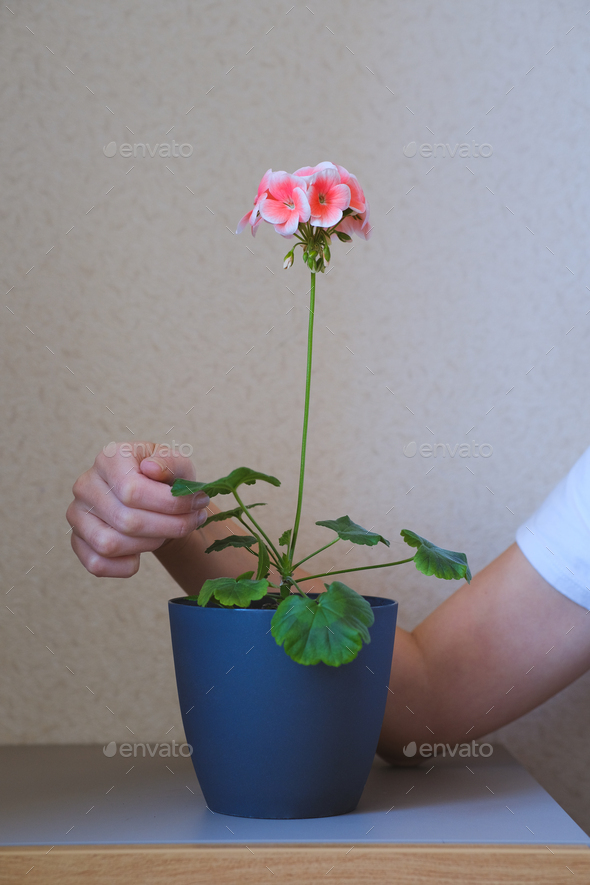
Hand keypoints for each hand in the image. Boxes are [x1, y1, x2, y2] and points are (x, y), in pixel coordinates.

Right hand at [67, 442, 208, 577]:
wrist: (150, 496)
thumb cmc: (164, 478)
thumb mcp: (176, 463)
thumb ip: (171, 462)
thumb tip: (152, 468)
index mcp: (109, 458)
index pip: (133, 490)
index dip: (171, 505)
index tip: (199, 504)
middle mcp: (86, 484)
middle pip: (127, 521)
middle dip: (169, 527)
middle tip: (193, 521)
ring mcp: (77, 514)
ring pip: (110, 545)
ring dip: (150, 544)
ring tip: (168, 531)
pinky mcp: (77, 540)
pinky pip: (97, 564)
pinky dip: (125, 566)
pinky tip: (142, 552)